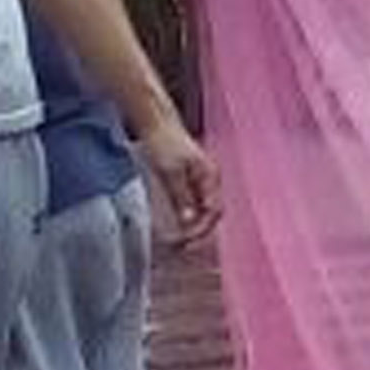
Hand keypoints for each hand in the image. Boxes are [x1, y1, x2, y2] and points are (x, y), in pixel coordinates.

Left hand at [139, 120, 221, 250]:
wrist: (156, 122)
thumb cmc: (164, 142)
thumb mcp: (170, 172)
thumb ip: (180, 197)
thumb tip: (188, 220)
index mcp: (210, 177)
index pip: (213, 211)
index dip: (202, 229)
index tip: (187, 242)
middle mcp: (209, 180)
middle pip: (211, 214)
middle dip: (199, 232)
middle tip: (182, 247)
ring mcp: (201, 180)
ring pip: (203, 211)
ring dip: (193, 227)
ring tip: (179, 241)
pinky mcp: (189, 180)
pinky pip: (193, 204)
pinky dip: (187, 217)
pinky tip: (177, 225)